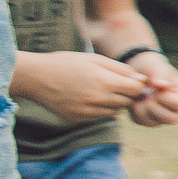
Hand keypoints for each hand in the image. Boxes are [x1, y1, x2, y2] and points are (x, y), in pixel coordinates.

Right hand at [15, 51, 150, 121]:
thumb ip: (120, 70)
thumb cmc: (67, 63)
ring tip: (100, 90)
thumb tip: (141, 80)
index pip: (136, 89)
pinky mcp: (78, 118)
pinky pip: (100, 117)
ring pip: (115, 112)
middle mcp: (98, 99)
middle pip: (127, 102)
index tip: (130, 80)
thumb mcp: (95, 59)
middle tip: (115, 84)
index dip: (136, 85)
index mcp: (104, 82)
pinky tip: (89, 98)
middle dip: (126, 94)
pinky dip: (101, 109)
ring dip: (114, 103)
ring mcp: (87, 111)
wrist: (36, 77)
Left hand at [125, 54, 177, 125]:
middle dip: (153, 106)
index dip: (163, 97)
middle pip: (171, 119)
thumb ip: (160, 73)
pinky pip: (141, 122)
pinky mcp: (151, 120)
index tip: (154, 86)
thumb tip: (161, 85)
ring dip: (142, 108)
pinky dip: (134, 111)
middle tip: (146, 93)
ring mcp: (165, 117)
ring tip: (140, 94)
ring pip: (154, 123)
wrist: (140, 71)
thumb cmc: (153, 66)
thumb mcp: (157, 65)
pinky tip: (137, 99)